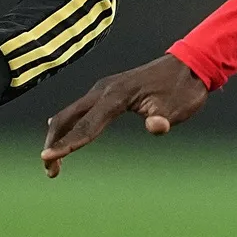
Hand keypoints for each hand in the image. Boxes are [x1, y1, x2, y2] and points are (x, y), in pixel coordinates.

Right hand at [39, 53, 209, 177]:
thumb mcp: (178, 108)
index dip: (67, 144)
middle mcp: (104, 90)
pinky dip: (69, 124)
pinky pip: (81, 109)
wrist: (189, 66)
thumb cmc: (182, 89)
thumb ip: (163, 120)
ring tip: (54, 162)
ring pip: (71, 112)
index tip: (48, 158)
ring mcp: (104, 89)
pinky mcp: (108, 91)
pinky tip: (61, 132)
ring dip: (60, 135)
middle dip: (55, 142)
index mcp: (117, 95)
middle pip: (68, 117)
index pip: (87, 125)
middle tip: (49, 171)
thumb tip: (156, 127)